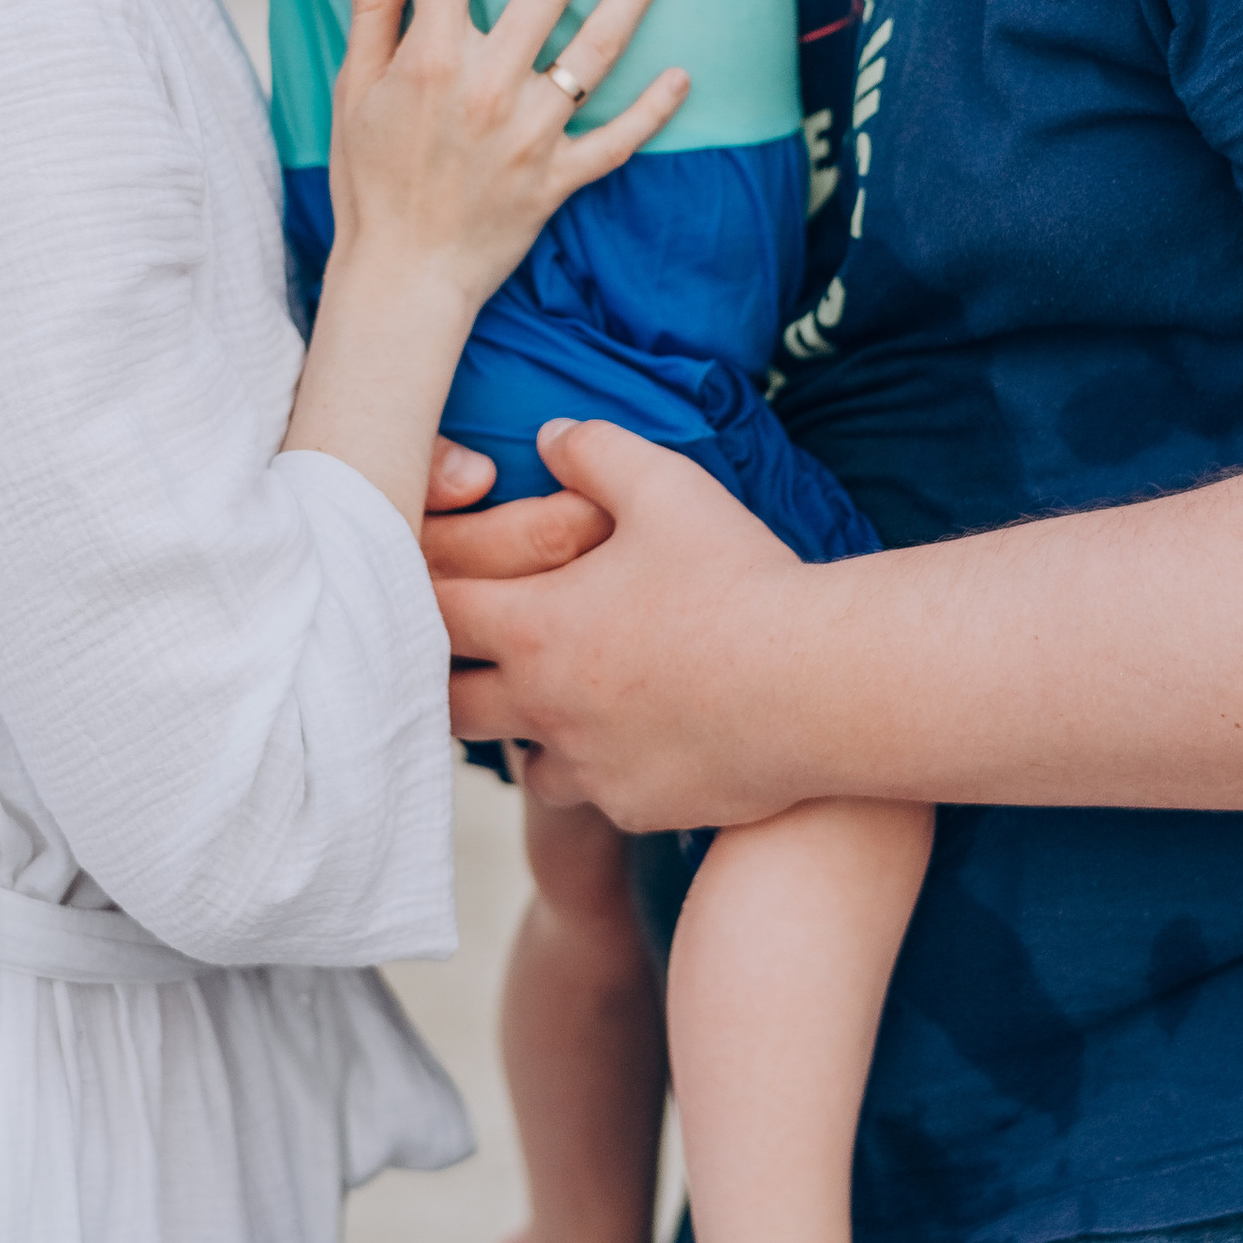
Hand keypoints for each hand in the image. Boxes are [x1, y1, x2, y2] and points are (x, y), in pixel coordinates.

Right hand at [327, 0, 688, 316]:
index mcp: (429, 59)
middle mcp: (485, 86)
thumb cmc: (370, 181)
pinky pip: (617, 139)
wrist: (401, 276)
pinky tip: (683, 75)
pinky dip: (652, 110)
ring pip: (595, 50)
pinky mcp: (559, 178)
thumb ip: (371, 16)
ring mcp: (529, 133)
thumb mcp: (351, 93)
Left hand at [431, 416, 817, 828]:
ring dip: (528, 731)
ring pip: (522, 760)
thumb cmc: (739, 579)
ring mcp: (588, 764)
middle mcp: (544, 706)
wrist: (817, 686)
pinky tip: (634, 738)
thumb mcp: (666, 486)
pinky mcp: (635, 805)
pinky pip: (594, 792)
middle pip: (450, 704)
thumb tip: (549, 437)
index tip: (433, 580)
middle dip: (450, 677)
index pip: (435, 611)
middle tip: (471, 654)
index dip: (425, 590)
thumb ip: (595, 451)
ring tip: (560, 701)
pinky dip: (599, 767)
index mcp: (535, 626)